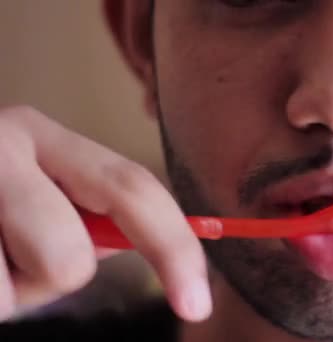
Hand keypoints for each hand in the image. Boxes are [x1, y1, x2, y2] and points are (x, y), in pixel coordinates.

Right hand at [0, 106, 210, 321]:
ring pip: (13, 293)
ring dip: (1, 293)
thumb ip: (88, 216)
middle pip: (71, 258)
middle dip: (49, 278)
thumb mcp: (38, 197)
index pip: (135, 190)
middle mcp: (4, 143)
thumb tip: (163, 250)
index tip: (197, 305)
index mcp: (47, 136)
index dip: (175, 251)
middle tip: (12, 254)